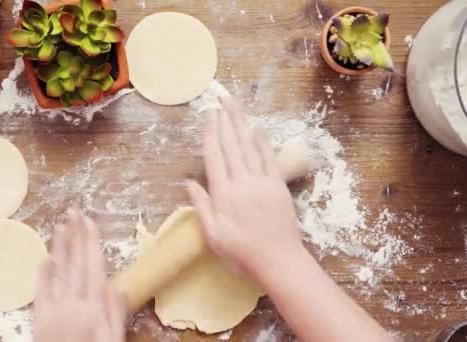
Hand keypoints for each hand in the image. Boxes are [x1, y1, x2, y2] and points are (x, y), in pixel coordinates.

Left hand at [34, 209, 125, 341]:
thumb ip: (114, 317)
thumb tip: (118, 287)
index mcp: (91, 310)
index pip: (92, 268)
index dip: (91, 243)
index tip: (91, 222)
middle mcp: (69, 304)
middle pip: (74, 264)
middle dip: (75, 236)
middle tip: (74, 212)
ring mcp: (51, 310)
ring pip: (56, 272)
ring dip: (59, 247)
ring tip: (61, 225)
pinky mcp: (38, 318)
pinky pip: (40, 291)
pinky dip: (43, 273)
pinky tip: (46, 257)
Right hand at [187, 97, 303, 283]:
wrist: (279, 261)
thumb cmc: (241, 253)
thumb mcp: (213, 236)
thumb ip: (201, 207)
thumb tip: (188, 182)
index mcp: (224, 194)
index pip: (214, 157)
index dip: (211, 134)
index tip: (208, 116)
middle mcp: (242, 182)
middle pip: (232, 146)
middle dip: (225, 122)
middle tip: (220, 101)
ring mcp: (263, 182)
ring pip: (249, 147)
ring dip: (241, 124)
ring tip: (234, 106)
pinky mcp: (278, 186)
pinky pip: (269, 158)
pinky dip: (262, 142)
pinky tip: (257, 128)